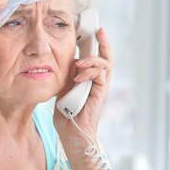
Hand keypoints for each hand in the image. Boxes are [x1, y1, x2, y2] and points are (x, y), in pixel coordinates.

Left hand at [54, 28, 113, 151]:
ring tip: (80, 63)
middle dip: (103, 43)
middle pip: (107, 58)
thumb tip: (69, 62)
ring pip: (105, 64)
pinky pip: (100, 76)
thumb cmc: (67, 117)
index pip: (97, 59)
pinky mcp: (100, 95)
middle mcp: (98, 84)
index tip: (94, 31)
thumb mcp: (63, 90)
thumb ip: (67, 76)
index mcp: (90, 81)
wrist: (73, 137)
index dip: (97, 45)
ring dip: (92, 60)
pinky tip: (78, 76)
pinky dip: (90, 72)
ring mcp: (100, 89)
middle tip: (99, 31)